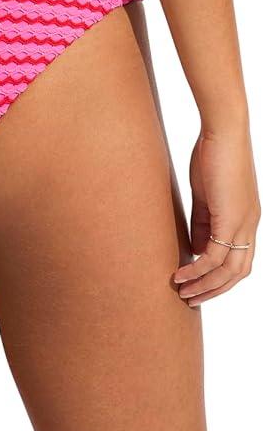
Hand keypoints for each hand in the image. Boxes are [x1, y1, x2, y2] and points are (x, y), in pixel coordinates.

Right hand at [173, 123, 259, 304]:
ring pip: (229, 271)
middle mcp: (249, 226)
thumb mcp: (206, 195)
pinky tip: (182, 274)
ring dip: (205, 286)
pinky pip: (214, 256)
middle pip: (238, 273)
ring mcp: (243, 224)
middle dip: (214, 290)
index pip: (238, 260)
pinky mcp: (231, 219)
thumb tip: (197, 250)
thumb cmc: (213, 154)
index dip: (220, 277)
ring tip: (182, 293)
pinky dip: (198, 269)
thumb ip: (204, 222)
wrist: (223, 131)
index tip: (198, 286)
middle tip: (191, 299)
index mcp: (246, 219)